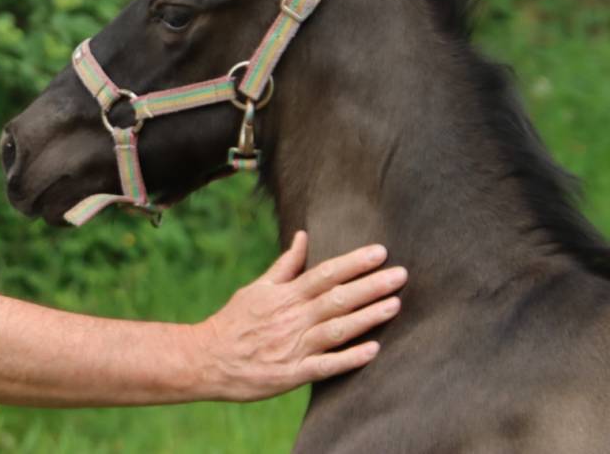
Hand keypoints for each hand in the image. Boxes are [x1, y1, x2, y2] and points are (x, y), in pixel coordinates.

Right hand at [195, 231, 405, 401]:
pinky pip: (325, 366)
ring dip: (367, 317)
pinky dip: (348, 359)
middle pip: (337, 298)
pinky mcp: (292, 374)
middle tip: (402, 275)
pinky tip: (373, 351)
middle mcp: (292, 318)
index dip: (354, 263)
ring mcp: (293, 346)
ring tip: (395, 305)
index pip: (325, 273)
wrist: (207, 358)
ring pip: (336, 329)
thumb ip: (285, 266)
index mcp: (285, 295)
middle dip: (371, 286)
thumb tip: (303, 236)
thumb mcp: (257, 288)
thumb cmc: (234, 321)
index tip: (381, 252)